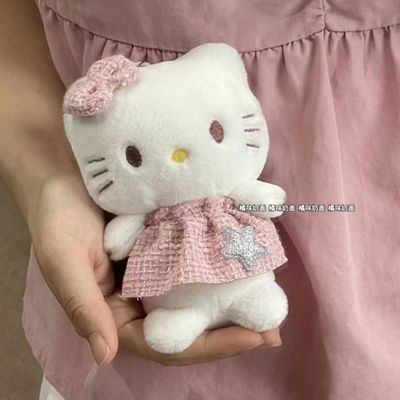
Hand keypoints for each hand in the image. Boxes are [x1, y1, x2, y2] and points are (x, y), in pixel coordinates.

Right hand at [29, 174, 281, 366]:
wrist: (65, 171)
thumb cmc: (57, 215)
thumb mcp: (62, 260)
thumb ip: (83, 308)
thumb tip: (106, 357)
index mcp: (116, 313)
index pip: (164, 344)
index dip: (208, 347)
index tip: (252, 339)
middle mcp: (143, 297)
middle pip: (190, 324)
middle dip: (231, 330)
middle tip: (274, 330)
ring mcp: (158, 269)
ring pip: (199, 296)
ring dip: (234, 300)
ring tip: (271, 299)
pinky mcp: (168, 242)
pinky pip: (198, 260)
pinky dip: (222, 264)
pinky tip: (248, 263)